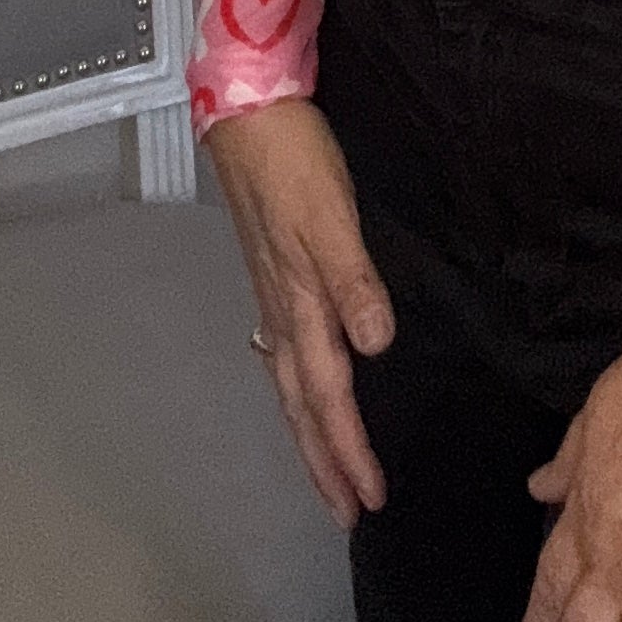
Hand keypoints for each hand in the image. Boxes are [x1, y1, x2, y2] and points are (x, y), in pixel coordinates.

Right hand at [204, 95, 394, 527]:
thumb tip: (375, 348)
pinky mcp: (272, 268)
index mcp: (301, 303)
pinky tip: (299, 382)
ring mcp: (272, 291)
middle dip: (324, 462)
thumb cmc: (293, 158)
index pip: (329, 396)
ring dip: (310, 431)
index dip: (348, 450)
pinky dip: (295, 384)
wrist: (246, 109)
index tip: (369, 500)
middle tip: (347, 513)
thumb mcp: (330, 213)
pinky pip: (284, 349)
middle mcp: (283, 308)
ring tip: (327, 469)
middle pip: (303, 404)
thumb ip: (353, 279)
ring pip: (291, 382)